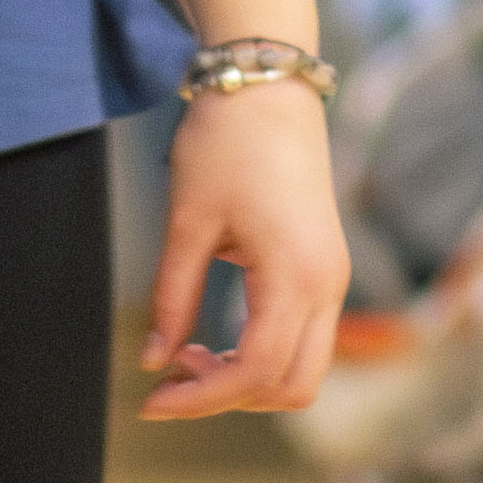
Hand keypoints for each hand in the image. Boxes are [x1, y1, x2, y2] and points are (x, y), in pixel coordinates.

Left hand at [140, 83, 345, 419]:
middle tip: (171, 374)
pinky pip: (303, 339)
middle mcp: (328, 285)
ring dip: (247, 379)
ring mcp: (332, 278)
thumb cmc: (226, 142)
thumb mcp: (187, 222)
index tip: (149, 399)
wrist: (270, 83)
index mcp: (296, 276)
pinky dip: (261, 354)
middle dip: (229, 397)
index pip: (254, 372)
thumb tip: (153, 361)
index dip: (200, 399)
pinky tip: (215, 335)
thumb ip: (172, 298)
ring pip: (302, 368)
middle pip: (293, 387)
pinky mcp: (325, 267)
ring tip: (188, 352)